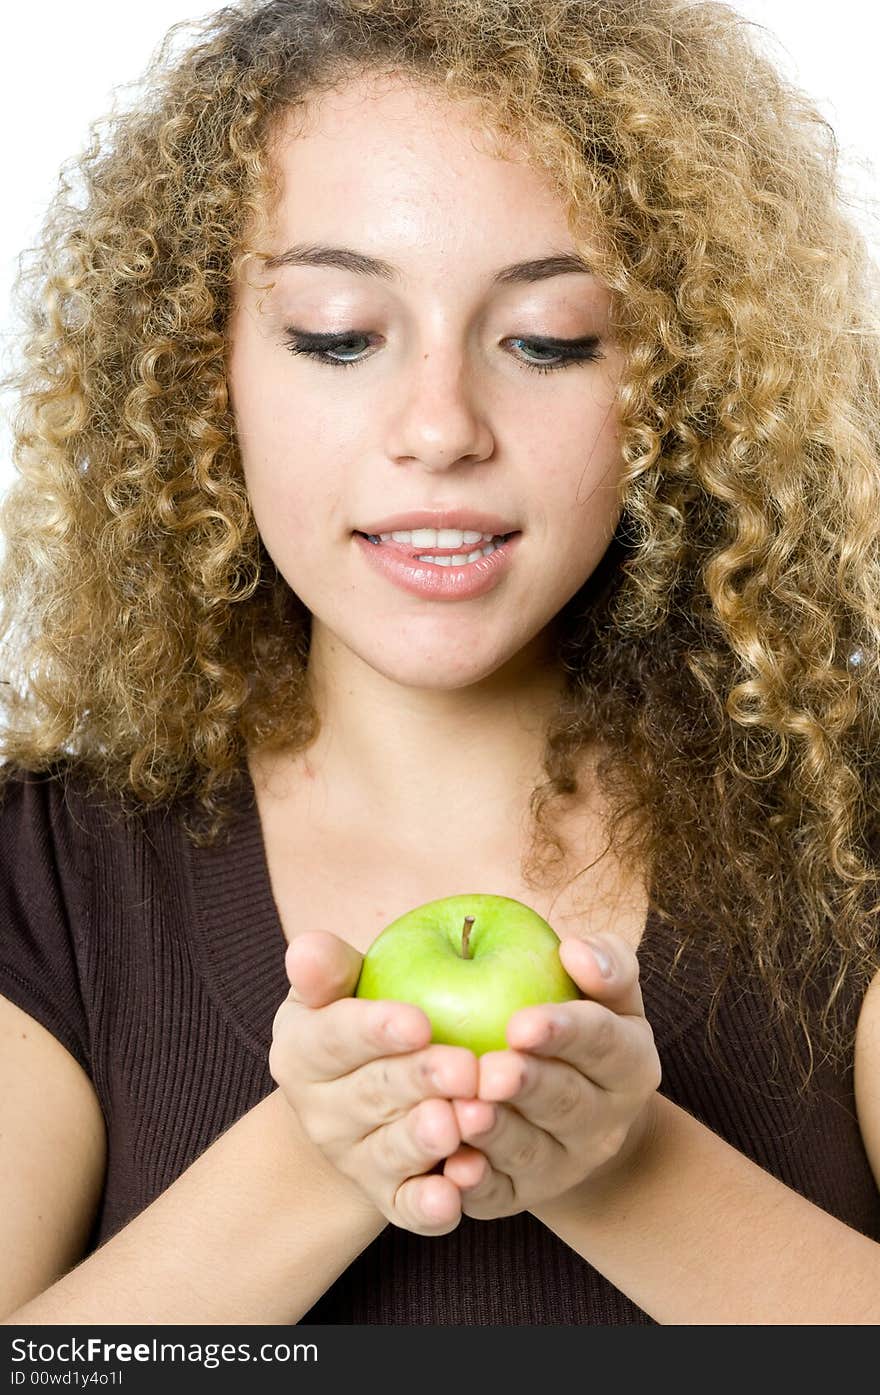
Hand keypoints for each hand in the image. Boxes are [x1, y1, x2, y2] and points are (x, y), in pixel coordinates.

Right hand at [269, 931, 494, 1235]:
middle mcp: (321, 1112)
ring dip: (427, 1140)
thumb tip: (305, 949)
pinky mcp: (388, 1199)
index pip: (334, 1038)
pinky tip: (457, 1196)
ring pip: (391, 1152)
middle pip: (371, 1095)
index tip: (418, 1021)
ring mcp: (354, 1159)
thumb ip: (328, 967)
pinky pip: (409, 1207)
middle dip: (418, 1081)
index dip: (374, 1031)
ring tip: (462, 1123)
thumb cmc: (362, 1016)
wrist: (366, 1095)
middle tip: (464, 1068)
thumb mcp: (339, 984)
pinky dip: (430, 1206)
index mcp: (301, 1052)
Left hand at [441, 933, 661, 1219]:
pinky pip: (497, 1195)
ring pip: (530, 1151)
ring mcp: (563, 1164)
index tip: (522, 1022)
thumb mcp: (605, 993)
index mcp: (630, 1064)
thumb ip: (603, 963)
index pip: (603, 1044)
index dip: (564, 1033)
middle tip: (491, 1071)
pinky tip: (450, 1168)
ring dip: (497, 1135)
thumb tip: (575, 949)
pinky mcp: (520, 1196)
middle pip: (566, 1103)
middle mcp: (604, 1122)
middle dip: (529, 1087)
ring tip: (465, 1112)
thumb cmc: (577, 1028)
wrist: (572, 1115)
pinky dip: (475, 1184)